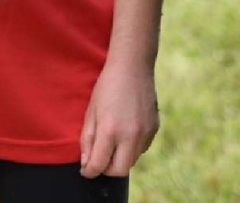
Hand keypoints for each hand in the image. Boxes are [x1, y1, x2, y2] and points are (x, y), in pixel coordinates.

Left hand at [79, 58, 158, 177]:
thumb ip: (87, 139)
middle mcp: (130, 135)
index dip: (89, 171)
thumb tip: (87, 163)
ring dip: (120, 158)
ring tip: (111, 141)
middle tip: (98, 159)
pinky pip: (141, 149)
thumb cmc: (106, 87)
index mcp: (110, 130)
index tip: (85, 170)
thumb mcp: (91, 112)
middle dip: (106, 169)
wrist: (132, 68)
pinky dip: (131, 148)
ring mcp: (145, 134)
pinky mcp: (154, 129)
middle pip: (119, 171)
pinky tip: (125, 131)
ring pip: (132, 161)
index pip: (99, 164)